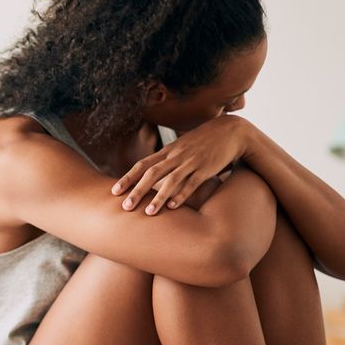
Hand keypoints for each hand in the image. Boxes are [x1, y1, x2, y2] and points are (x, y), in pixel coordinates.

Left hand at [111, 115, 250, 214]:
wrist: (230, 131)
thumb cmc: (202, 142)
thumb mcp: (180, 147)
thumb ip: (166, 159)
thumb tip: (150, 173)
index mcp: (167, 152)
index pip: (142, 165)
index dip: (127, 178)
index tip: (114, 191)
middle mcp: (176, 156)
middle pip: (151, 173)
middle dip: (137, 190)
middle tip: (125, 207)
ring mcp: (191, 162)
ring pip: (171, 180)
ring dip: (159, 197)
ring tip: (148, 213)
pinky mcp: (206, 168)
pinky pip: (192, 183)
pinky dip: (182, 195)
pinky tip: (174, 207)